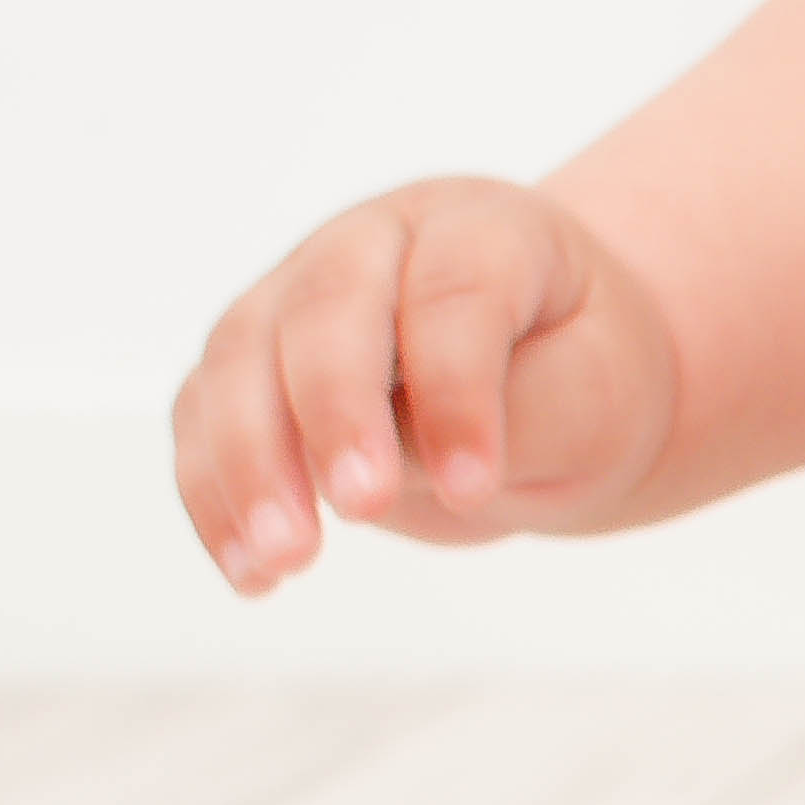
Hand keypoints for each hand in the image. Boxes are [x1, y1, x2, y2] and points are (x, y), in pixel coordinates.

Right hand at [169, 178, 677, 595]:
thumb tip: (395, 458)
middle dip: (333, 414)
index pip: (454, 292)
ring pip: (240, 360)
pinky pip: (207, 420)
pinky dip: (216, 498)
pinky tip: (252, 577)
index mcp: (483, 228)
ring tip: (282, 562)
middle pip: (324, 309)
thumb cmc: (586, 377)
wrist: (556, 376)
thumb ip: (514, 412)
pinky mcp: (252, 361)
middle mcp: (374, 243)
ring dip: (248, 466)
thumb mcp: (597, 393)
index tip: (474, 489)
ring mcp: (297, 293)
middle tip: (362, 508)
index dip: (456, 388)